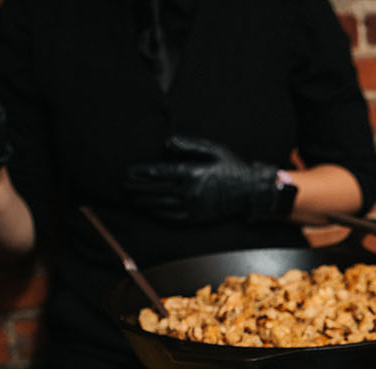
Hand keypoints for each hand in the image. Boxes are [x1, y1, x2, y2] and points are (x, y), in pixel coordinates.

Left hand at [123, 136, 288, 223]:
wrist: (251, 191)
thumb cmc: (233, 166)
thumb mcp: (213, 149)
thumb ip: (189, 146)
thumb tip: (166, 144)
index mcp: (193, 172)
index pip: (161, 173)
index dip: (143, 173)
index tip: (129, 171)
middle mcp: (191, 191)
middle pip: (158, 189)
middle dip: (139, 187)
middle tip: (124, 185)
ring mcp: (194, 206)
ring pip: (163, 204)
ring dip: (145, 201)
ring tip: (132, 198)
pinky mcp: (199, 217)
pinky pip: (175, 217)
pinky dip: (160, 214)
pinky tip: (150, 210)